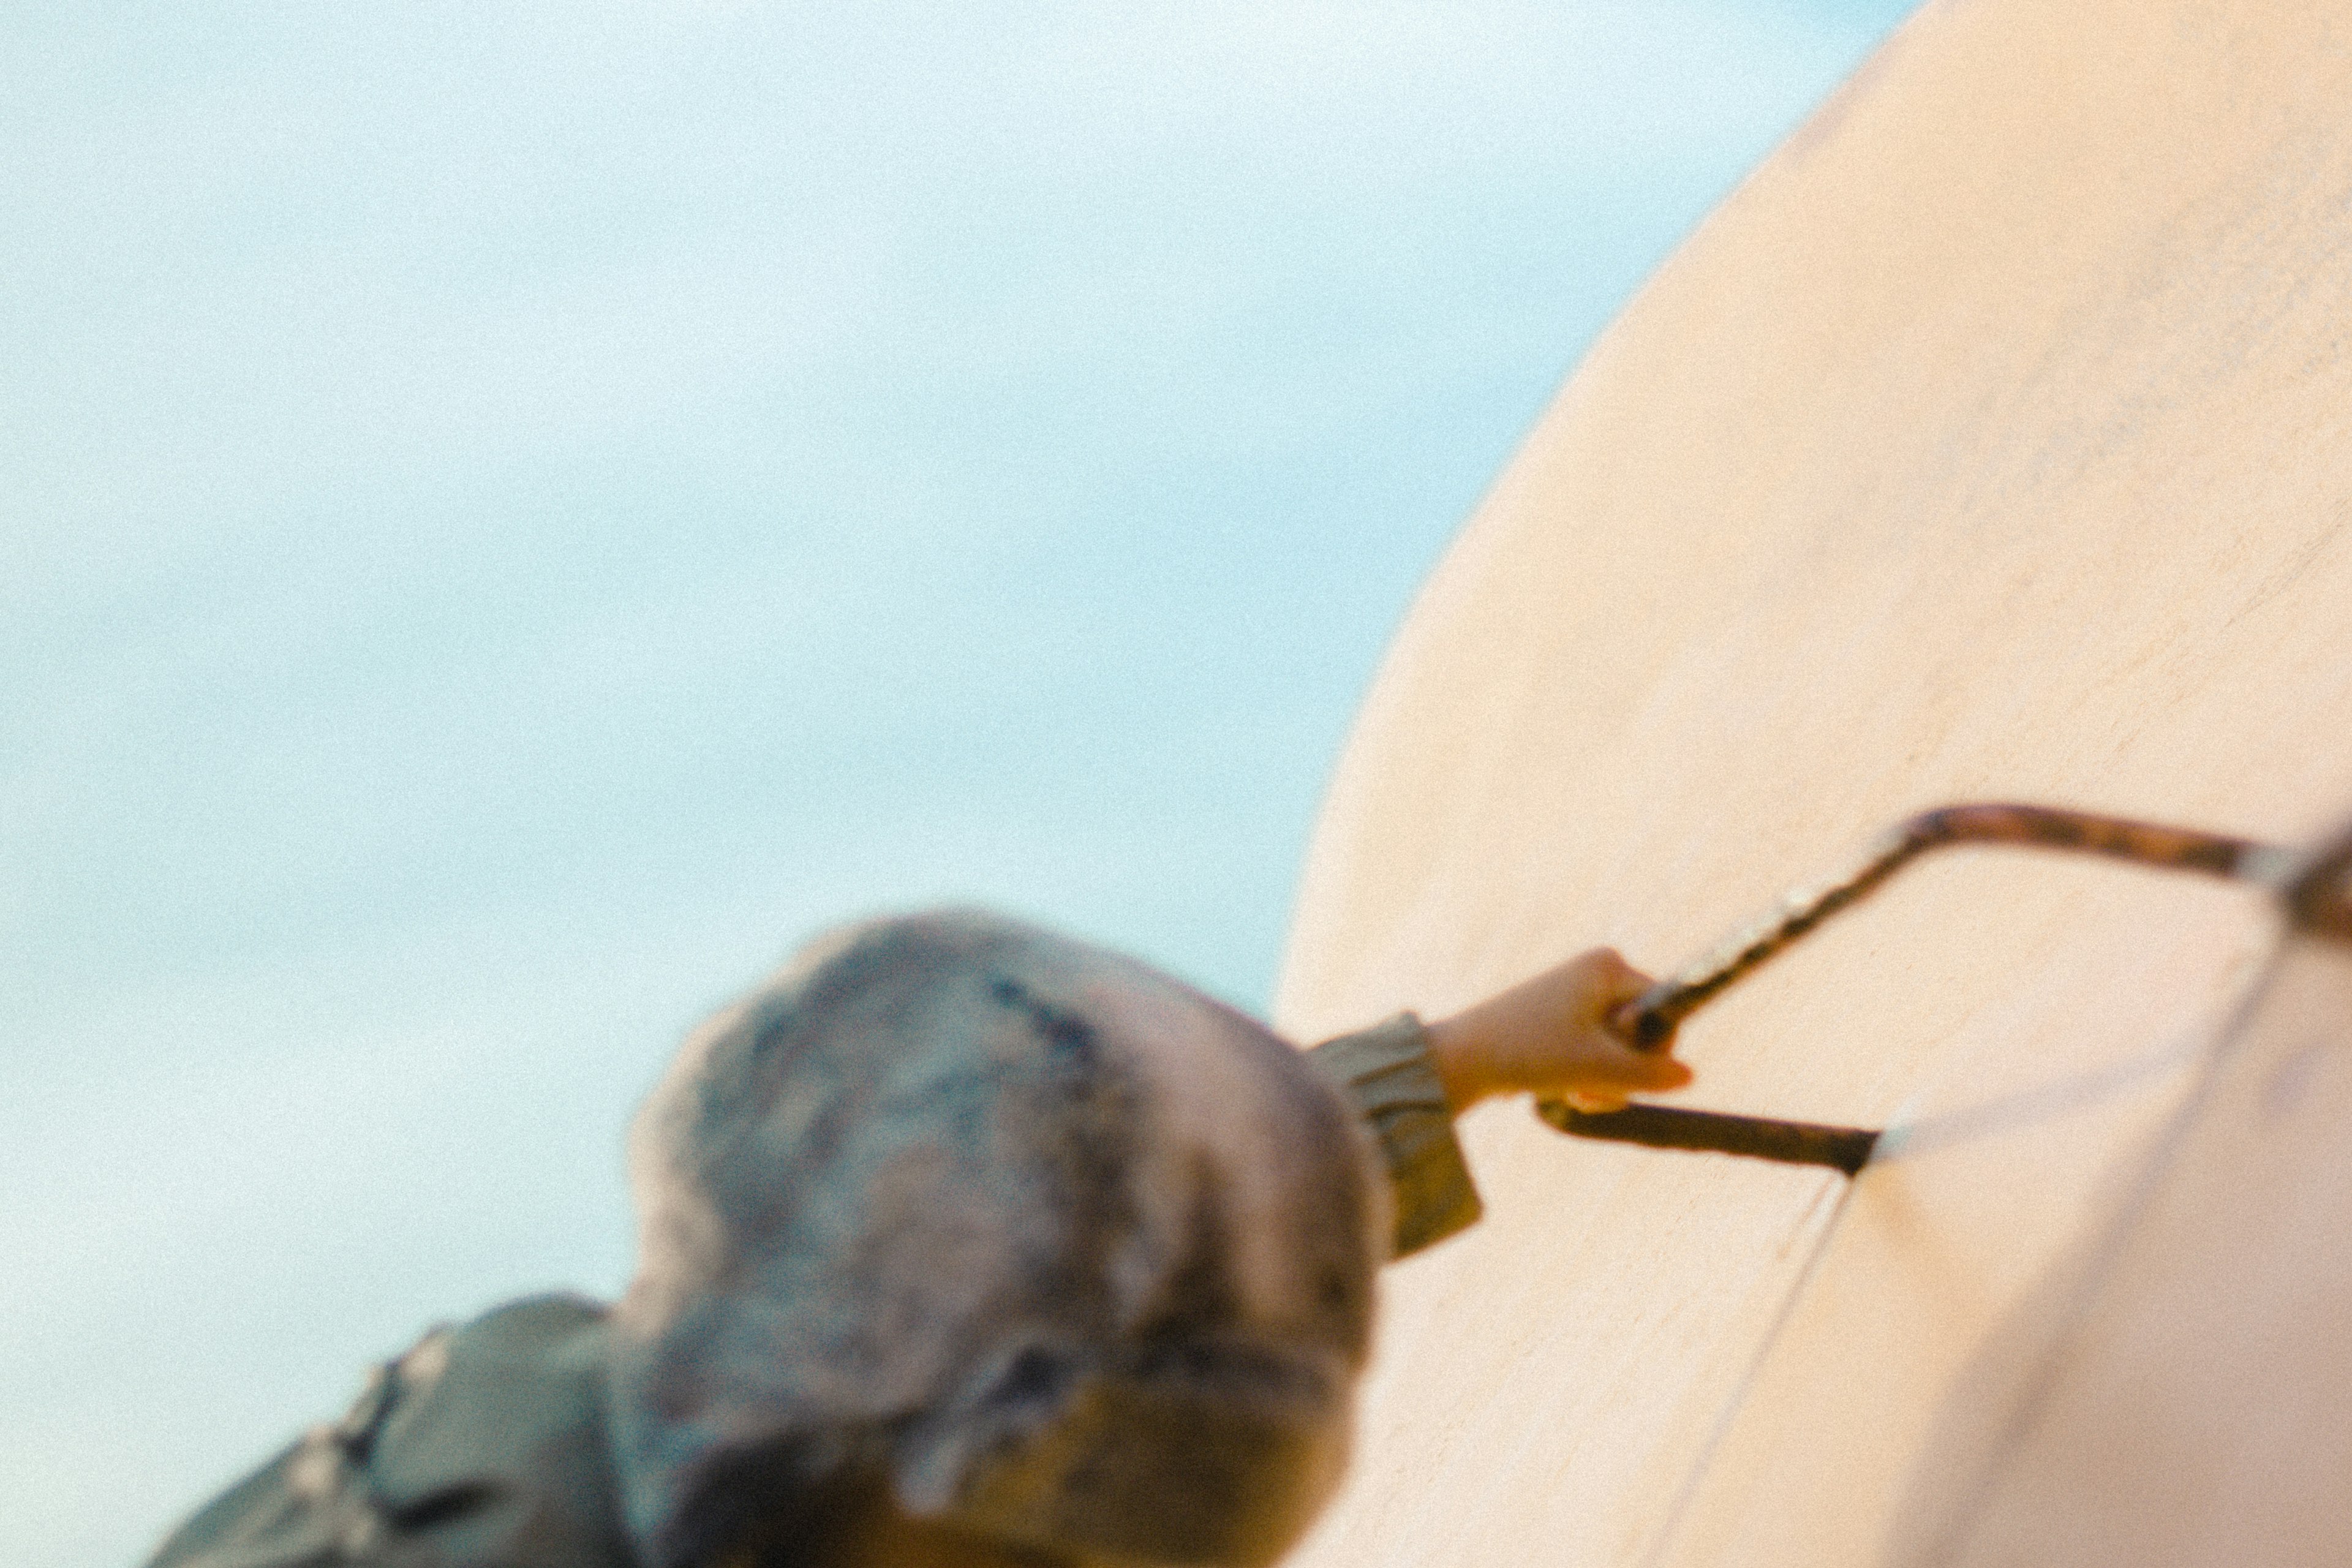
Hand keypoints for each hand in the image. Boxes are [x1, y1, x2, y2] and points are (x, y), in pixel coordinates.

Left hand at [1421, 947, 1691, 1114]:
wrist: (1465, 1058)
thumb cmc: (1530, 1052)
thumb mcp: (1597, 1068)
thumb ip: (1648, 1074)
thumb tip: (1689, 1076)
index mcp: (1609, 966)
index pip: (1664, 1011)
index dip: (1653, 1050)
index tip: (1625, 1069)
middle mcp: (1597, 972)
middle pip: (1643, 1034)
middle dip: (1625, 1070)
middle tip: (1591, 1086)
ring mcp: (1580, 996)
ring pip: (1621, 1050)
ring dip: (1606, 1081)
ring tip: (1577, 1093)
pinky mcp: (1565, 1020)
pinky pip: (1599, 1053)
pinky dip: (1590, 1077)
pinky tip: (1569, 1092)